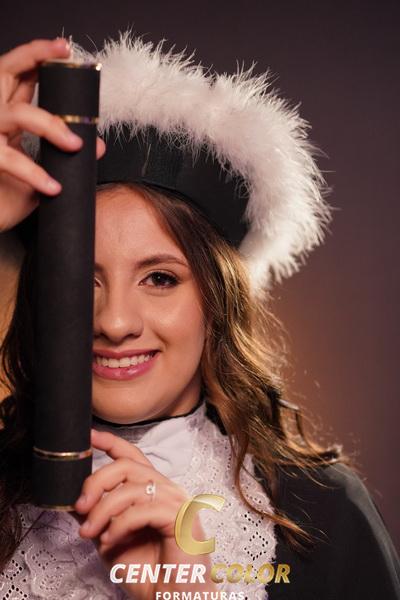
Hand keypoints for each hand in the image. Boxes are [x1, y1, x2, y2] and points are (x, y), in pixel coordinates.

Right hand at [0, 38, 105, 232]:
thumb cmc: (9, 193)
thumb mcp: (42, 170)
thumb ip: (64, 155)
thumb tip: (98, 145)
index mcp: (5, 114)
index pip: (19, 76)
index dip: (37, 56)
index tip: (63, 48)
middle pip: (5, 72)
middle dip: (32, 57)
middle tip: (60, 55)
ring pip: (17, 113)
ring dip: (51, 125)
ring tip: (76, 146)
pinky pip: (10, 159)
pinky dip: (35, 173)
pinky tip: (54, 187)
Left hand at [72, 429, 217, 598]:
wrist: (170, 599)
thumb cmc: (148, 572)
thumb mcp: (111, 540)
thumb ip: (97, 517)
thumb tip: (72, 501)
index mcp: (154, 490)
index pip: (133, 456)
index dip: (110, 442)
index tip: (89, 436)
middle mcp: (167, 489)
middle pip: (127, 466)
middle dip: (96, 482)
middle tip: (79, 506)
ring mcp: (176, 501)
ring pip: (131, 487)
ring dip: (103, 510)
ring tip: (90, 532)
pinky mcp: (180, 518)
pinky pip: (143, 509)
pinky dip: (120, 524)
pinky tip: (111, 540)